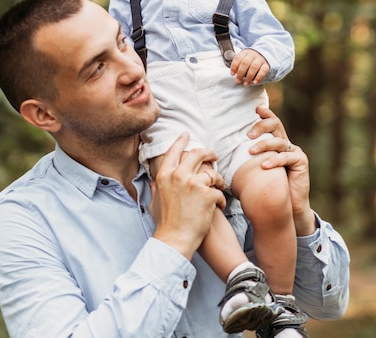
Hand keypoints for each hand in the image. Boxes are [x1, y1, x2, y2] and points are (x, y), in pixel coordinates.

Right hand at [150, 133, 225, 259]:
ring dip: (218, 180)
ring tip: (219, 187)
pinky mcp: (208, 194)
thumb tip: (154, 181)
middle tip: (213, 155)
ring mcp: (194, 184)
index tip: (187, 134)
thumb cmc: (165, 224)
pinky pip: (219, 192)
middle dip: (208, 152)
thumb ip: (156, 188)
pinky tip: (218, 207)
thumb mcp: (154, 201)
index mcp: (165, 176)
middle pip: (197, 154)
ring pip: (213, 173)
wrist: (175, 240)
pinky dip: (221, 200)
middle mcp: (179, 175)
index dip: (181, 141)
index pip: (174, 151)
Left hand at [230, 49, 269, 85]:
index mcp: (245, 53)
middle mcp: (253, 55)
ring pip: (254, 66)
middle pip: (245, 62)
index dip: (234, 66)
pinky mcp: (266, 65)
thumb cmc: (250, 60)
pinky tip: (255, 82)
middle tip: (238, 81)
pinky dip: (259, 77)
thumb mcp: (243, 59)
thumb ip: (238, 64)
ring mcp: (260, 59)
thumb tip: (233, 73)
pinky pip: (263, 71)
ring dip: (249, 76)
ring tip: (246, 84)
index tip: (232, 74)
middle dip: (240, 73)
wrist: (263, 56)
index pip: (238, 58)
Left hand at [247, 107, 316, 235]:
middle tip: (248, 134)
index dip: (266, 114)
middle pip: (275, 125)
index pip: (271, 123)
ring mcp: (294, 151)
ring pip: (278, 141)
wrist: (287, 207)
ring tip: (250, 151)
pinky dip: (274, 160)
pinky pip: (286, 157)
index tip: (256, 109)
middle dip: (261, 125)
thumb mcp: (255, 169)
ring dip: (263, 145)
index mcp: (275, 142)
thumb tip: (222, 153)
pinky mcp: (301, 161)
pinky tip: (264, 165)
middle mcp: (285, 144)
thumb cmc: (268, 187)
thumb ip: (248, 158)